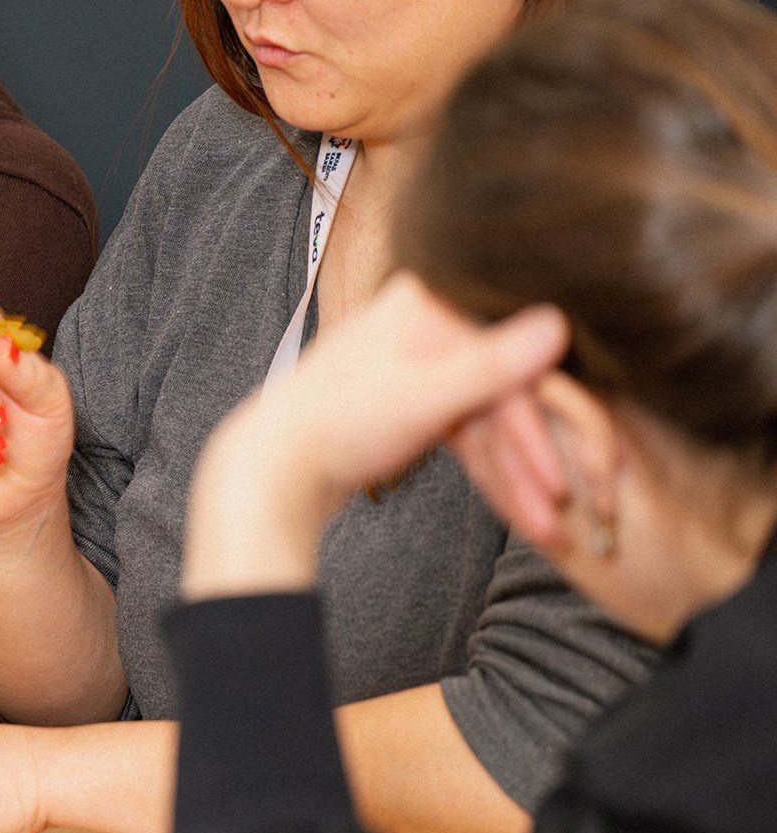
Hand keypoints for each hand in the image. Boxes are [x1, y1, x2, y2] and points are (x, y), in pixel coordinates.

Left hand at [184, 273, 568, 598]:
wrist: (271, 465)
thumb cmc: (335, 424)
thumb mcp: (422, 398)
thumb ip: (491, 366)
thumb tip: (560, 321)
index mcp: (424, 300)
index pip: (507, 363)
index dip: (536, 432)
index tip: (562, 486)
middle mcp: (424, 319)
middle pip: (500, 394)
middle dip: (529, 466)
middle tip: (556, 526)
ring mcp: (419, 357)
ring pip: (487, 419)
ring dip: (516, 476)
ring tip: (544, 533)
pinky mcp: (412, 393)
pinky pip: (467, 429)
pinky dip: (490, 469)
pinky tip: (517, 509)